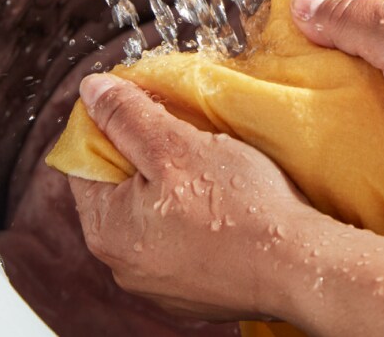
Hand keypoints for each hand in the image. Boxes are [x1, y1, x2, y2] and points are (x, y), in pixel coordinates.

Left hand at [68, 74, 332, 322]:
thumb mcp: (176, 145)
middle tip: (187, 136)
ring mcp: (160, 285)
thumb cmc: (241, 208)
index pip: (84, 163)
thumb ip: (127, 116)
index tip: (147, 108)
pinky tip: (228, 207)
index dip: (112, 126)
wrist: (299, 267)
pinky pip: (183, 243)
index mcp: (107, 231)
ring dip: (176, 188)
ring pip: (154, 217)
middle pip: (120, 191)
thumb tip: (91, 91)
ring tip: (213, 170)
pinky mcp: (195, 292)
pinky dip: (199, 221)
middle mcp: (123, 267)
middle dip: (149, 157)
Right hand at [290, 0, 383, 197]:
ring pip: (379, 89)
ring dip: (353, 106)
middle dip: (329, 65)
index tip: (276, 32)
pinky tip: (344, 149)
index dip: (318, 8)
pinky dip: (377, 136)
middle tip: (283, 85)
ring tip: (305, 122)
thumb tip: (301, 3)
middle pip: (363, 45)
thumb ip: (348, 20)